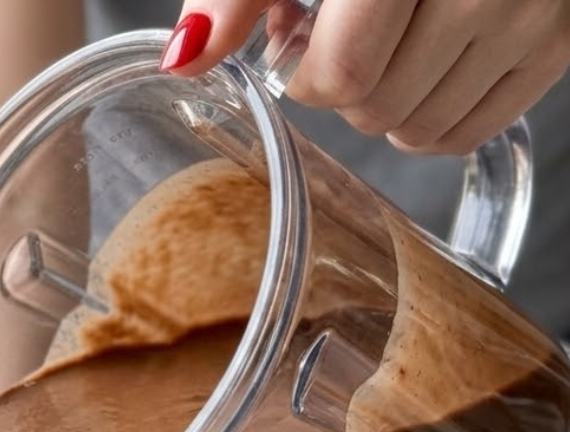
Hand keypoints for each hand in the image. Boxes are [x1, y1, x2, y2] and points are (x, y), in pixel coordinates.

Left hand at [161, 0, 569, 153]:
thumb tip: (184, 59)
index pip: (343, 74)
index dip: (303, 71)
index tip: (297, 33)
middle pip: (376, 109)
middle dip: (340, 85)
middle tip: (341, 31)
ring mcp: (533, 13)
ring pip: (419, 132)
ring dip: (384, 103)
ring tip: (388, 38)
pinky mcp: (560, 41)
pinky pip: (469, 133)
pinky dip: (431, 116)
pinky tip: (424, 61)